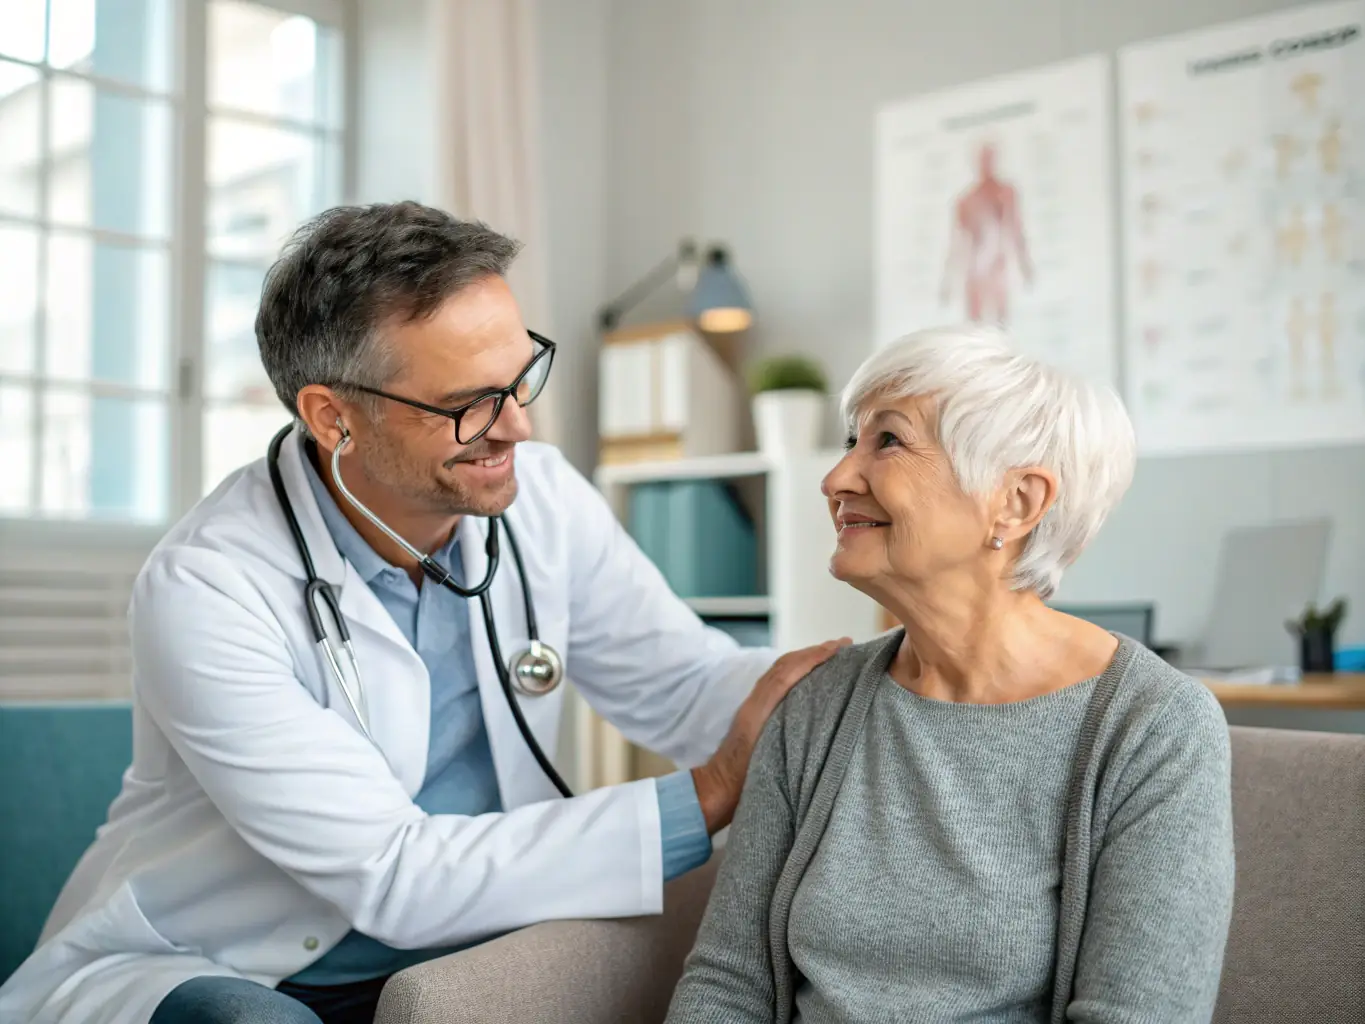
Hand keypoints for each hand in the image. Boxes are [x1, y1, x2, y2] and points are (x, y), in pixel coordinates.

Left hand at [691, 638, 850, 832]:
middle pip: (785, 666)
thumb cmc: (742, 783)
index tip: (838, 646)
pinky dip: (796, 672)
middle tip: (842, 645)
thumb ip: (780, 734)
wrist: (717, 790)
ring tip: (832, 655)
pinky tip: (812, 676)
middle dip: (813, 652)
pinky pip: (777, 684)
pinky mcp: (754, 713)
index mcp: (759, 709)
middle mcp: (756, 702)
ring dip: (805, 660)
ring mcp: (754, 706)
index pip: (787, 672)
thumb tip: (805, 704)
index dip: (813, 657)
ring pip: (781, 673)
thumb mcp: (767, 761)